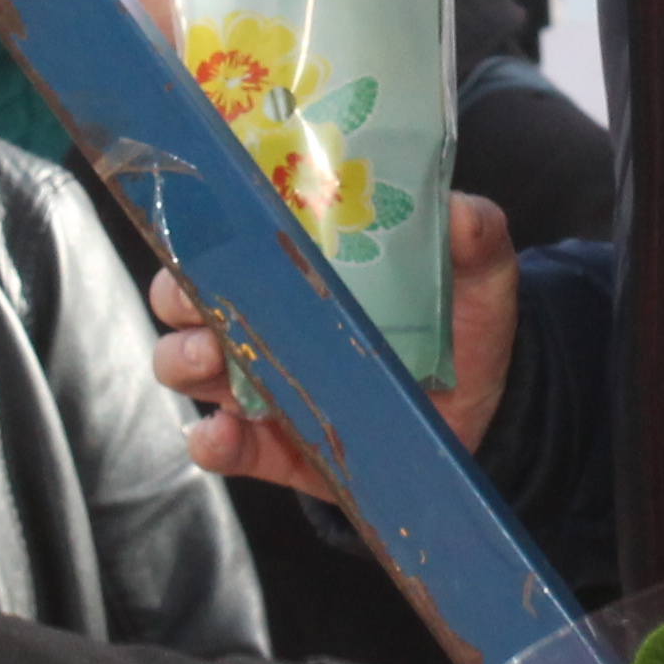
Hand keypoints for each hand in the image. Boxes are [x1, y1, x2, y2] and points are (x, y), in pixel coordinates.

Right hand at [150, 192, 517, 490]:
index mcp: (297, 265)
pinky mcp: (275, 449)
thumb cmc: (464, 327)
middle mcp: (265, 320)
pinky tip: (220, 434)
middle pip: (185, 299)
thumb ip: (476, 238)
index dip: (200, 229)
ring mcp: (262, 385)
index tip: (200, 224)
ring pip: (188, 366)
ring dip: (186, 359)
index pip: (227, 237)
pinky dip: (213, 442)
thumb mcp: (477, 275)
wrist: (485, 416)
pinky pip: (224, 447)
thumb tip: (463, 214)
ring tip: (211, 358)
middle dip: (178, 297)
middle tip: (200, 299)